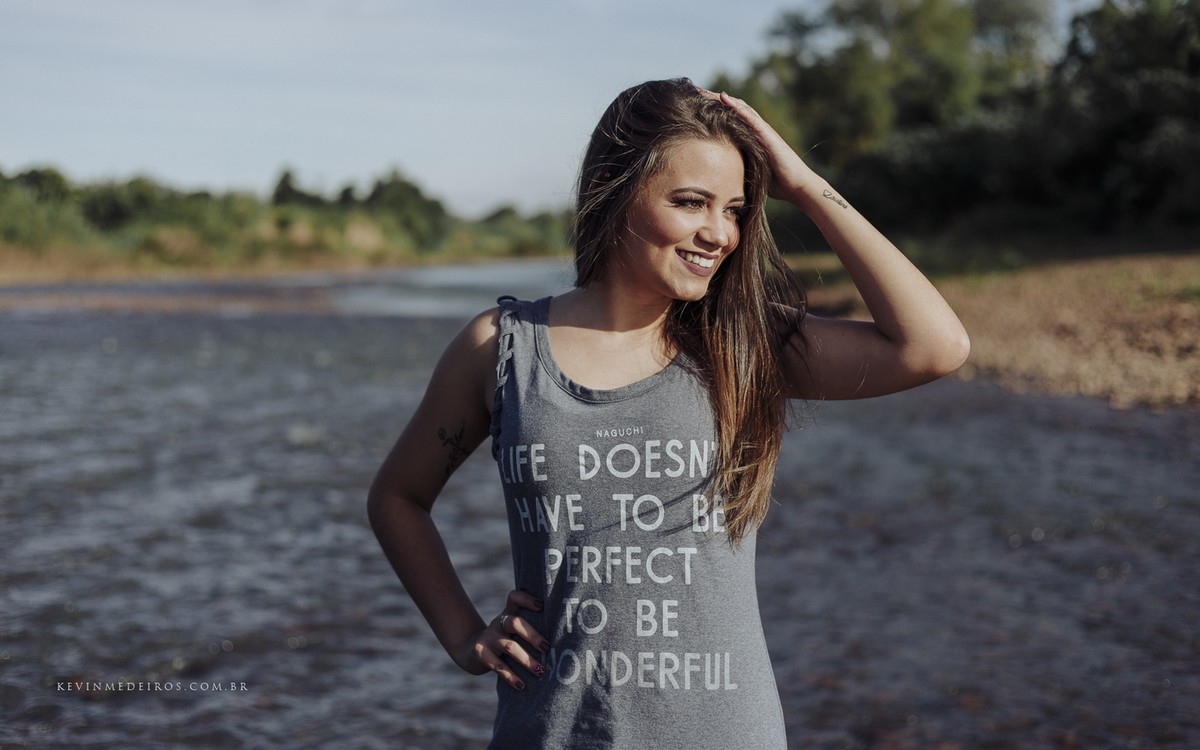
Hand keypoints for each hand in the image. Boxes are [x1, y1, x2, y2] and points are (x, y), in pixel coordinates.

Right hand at [453, 588, 548, 690]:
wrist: (470, 651)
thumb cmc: (504, 641)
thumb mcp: (513, 631)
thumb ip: (530, 630)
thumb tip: (564, 643)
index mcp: (508, 613)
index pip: (515, 597)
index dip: (527, 599)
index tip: (542, 606)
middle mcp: (498, 623)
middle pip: (515, 622)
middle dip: (533, 636)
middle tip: (547, 648)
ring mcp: (488, 637)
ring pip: (509, 646)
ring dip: (527, 660)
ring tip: (540, 671)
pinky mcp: (479, 653)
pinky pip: (498, 666)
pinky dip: (511, 677)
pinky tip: (522, 686)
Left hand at [697, 87, 818, 200]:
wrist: (797, 186)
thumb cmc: (776, 183)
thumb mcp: (749, 171)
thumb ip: (737, 166)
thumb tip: (718, 175)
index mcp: (750, 138)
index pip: (728, 119)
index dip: (712, 111)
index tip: (692, 105)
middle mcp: (756, 130)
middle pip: (732, 108)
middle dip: (712, 99)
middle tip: (693, 90)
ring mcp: (762, 130)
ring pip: (739, 107)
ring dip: (720, 98)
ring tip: (703, 90)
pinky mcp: (767, 134)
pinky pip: (750, 117)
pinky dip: (736, 107)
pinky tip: (724, 98)